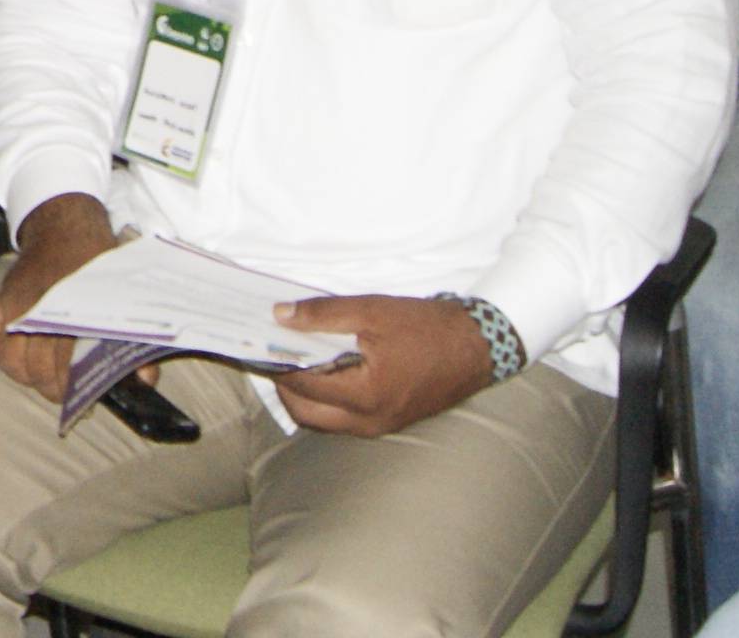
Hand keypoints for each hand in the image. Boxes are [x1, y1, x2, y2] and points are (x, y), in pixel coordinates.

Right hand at [0, 195, 122, 403]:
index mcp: (73, 311)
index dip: (73, 389)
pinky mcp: (1, 296)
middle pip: (34, 369)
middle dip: (49, 386)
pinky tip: (3, 352)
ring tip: (38, 375)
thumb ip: (134, 340)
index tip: (82, 397)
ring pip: (7, 358)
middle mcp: (41, 310)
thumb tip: (145, 379)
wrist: (67, 223)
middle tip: (62, 389)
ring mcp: (16, 303)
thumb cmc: (98, 262)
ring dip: (22, 372)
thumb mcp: (122, 296)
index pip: (65, 366)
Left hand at [271, 294, 497, 437]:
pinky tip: (327, 369)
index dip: (278, 363)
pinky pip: (344, 418)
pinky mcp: (388, 422)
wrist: (476, 347)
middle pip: (306, 414)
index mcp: (364, 396)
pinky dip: (327, 399)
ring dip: (305, 395)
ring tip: (298, 359)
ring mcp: (379, 426)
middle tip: (275, 354)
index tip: (261, 342)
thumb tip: (280, 316)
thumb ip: (323, 314)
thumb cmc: (427, 328)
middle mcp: (368, 421)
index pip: (303, 385)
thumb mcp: (372, 311)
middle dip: (284, 386)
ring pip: (324, 420)